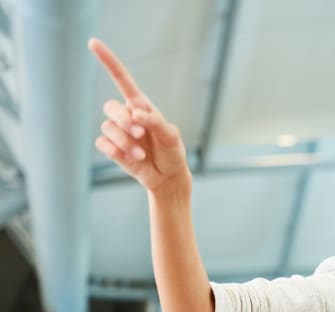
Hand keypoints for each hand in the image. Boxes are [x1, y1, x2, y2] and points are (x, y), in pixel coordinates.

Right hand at [88, 38, 189, 192]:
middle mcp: (126, 115)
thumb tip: (135, 112)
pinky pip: (103, 144)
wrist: (168, 177)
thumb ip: (155, 121)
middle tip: (140, 132)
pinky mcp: (112, 148)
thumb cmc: (172, 152)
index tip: (93, 43)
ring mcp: (118, 132)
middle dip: (123, 121)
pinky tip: (131, 157)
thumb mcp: (171, 136)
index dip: (108, 61)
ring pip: (107, 128)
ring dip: (125, 141)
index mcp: (140, 106)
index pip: (121, 79)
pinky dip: (116, 151)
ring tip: (142, 153)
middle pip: (110, 107)